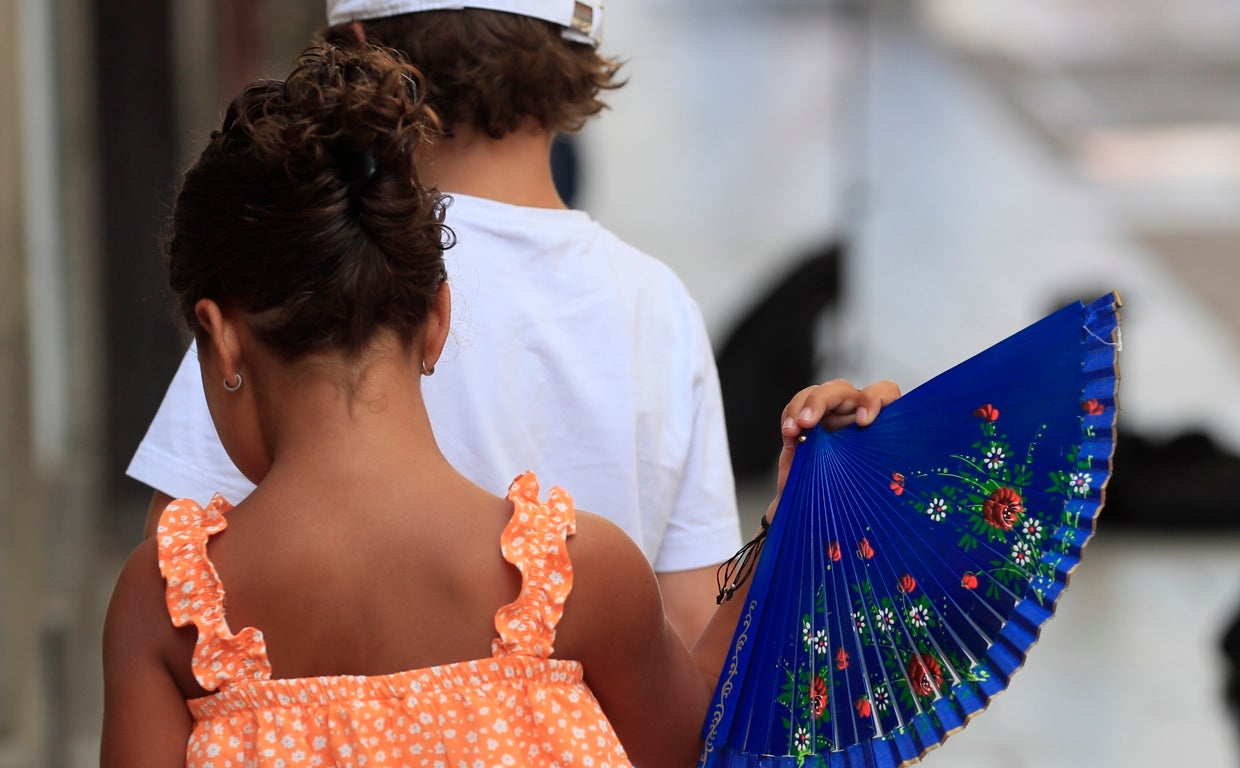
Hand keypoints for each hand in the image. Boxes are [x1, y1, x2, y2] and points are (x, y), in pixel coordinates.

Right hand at [766, 379, 901, 520]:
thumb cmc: (853, 502)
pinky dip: (790, 416)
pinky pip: (798, 407)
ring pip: (818, 394)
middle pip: (842, 390)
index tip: (862, 422)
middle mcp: (855, 418)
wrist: (822, 514)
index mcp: (879, 429)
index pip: (885, 394)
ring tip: (793, 430)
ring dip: (802, 406)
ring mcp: (831, 419)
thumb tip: (875, 479)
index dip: (875, 399)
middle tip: (808, 422)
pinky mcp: (809, 425)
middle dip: (822, 400)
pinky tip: (789, 434)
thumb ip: (870, 476)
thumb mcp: (867, 489)